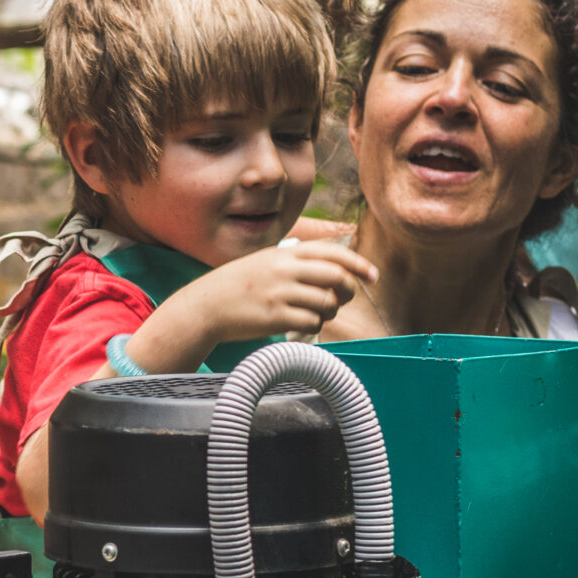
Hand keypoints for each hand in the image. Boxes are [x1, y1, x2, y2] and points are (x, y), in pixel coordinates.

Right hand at [128, 244, 376, 373]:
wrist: (205, 306)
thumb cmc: (236, 285)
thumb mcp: (265, 261)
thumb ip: (295, 260)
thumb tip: (334, 267)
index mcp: (284, 254)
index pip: (332, 253)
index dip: (358, 264)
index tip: (372, 275)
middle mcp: (284, 271)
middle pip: (336, 277)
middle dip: (348, 290)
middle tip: (343, 299)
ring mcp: (280, 294)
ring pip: (327, 303)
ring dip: (330, 311)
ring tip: (318, 313)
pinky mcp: (275, 318)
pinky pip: (312, 322)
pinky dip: (314, 325)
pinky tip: (302, 324)